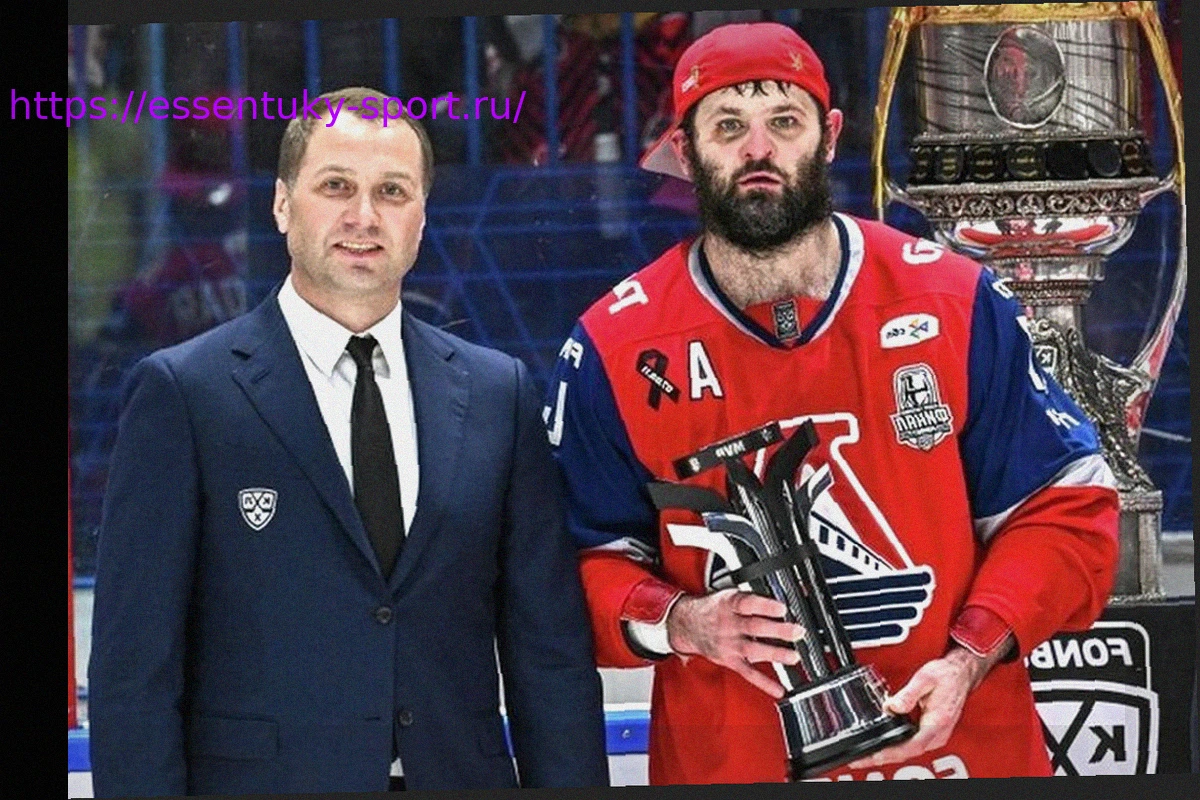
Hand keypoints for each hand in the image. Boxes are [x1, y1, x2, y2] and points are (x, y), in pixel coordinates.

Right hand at [665, 589, 804, 698]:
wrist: (686, 624)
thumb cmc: (714, 609)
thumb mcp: (728, 594)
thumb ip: (752, 598)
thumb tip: (781, 603)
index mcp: (729, 605)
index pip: (747, 604)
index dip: (765, 606)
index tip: (782, 608)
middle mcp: (728, 625)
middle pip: (755, 627)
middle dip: (778, 630)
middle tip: (798, 631)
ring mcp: (729, 645)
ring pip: (753, 650)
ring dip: (775, 654)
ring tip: (794, 656)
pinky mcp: (729, 661)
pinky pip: (747, 673)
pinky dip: (764, 683)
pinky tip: (779, 689)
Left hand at [846, 644, 998, 769]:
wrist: (960, 675)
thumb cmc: (946, 676)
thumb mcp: (925, 678)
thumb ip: (908, 694)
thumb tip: (891, 707)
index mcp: (937, 721)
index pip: (913, 745)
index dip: (892, 752)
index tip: (874, 755)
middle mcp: (938, 734)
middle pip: (908, 752)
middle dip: (883, 757)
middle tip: (861, 759)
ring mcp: (935, 736)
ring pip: (909, 751)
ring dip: (888, 754)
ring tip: (865, 755)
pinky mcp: (931, 734)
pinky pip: (911, 745)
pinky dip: (895, 747)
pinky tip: (882, 745)